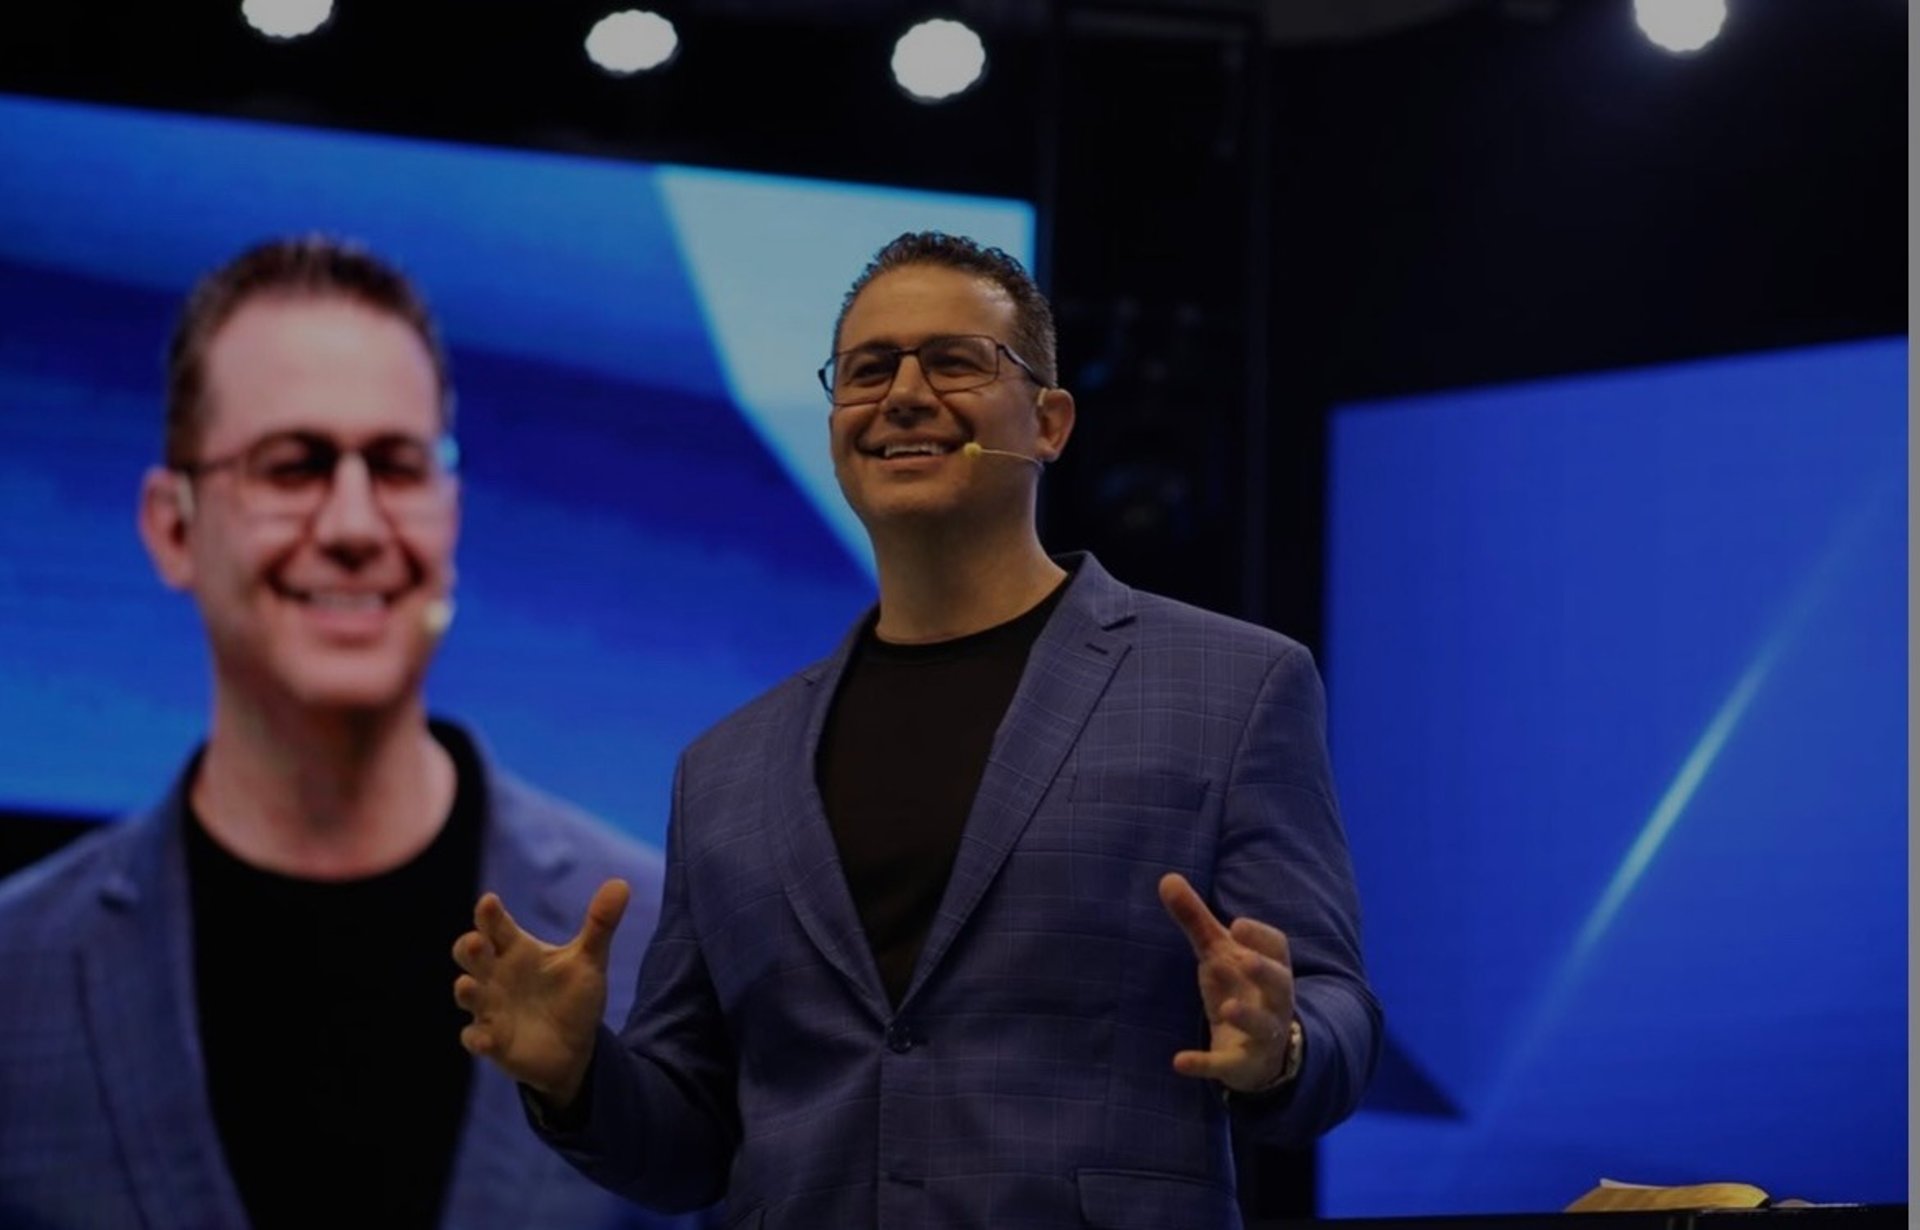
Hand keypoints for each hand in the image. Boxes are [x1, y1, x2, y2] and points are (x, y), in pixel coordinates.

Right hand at [453, 878, 629, 1108]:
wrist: (574, 1046)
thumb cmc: (573, 996)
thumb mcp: (588, 960)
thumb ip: (600, 924)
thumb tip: (621, 883)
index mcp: (516, 950)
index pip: (496, 926)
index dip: (489, 914)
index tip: (489, 901)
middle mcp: (496, 975)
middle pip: (471, 954)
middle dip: (469, 948)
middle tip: (478, 941)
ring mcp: (490, 1008)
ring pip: (468, 994)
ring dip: (466, 990)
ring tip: (467, 985)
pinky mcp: (492, 1040)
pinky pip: (476, 1039)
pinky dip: (477, 1039)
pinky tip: (484, 1040)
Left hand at [1157, 872, 1296, 1092]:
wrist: (1259, 1050)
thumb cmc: (1239, 986)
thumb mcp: (1217, 954)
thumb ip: (1195, 919)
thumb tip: (1166, 878)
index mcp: (1270, 967)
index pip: (1277, 948)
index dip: (1260, 937)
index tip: (1238, 925)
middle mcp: (1273, 1000)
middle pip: (1279, 984)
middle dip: (1264, 972)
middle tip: (1242, 959)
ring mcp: (1262, 1034)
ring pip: (1263, 1025)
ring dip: (1247, 1016)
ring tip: (1226, 1007)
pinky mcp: (1242, 1063)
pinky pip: (1228, 1064)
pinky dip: (1205, 1064)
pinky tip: (1179, 1062)